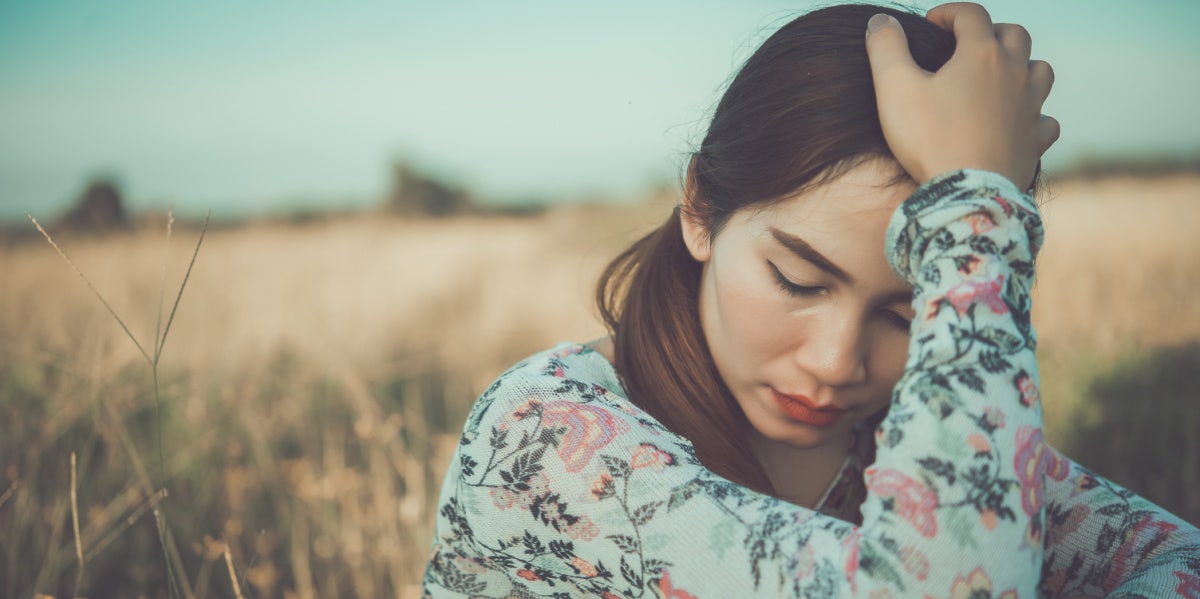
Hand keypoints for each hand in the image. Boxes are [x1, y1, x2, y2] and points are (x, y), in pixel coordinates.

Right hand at [865, 2, 1058, 188]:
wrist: (968, 192)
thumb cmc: (929, 138)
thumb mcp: (893, 88)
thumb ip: (885, 47)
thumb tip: (880, 19)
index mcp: (981, 54)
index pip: (971, 15)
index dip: (949, 13)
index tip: (930, 24)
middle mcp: (1014, 72)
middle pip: (1014, 35)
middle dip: (991, 31)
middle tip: (967, 44)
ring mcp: (1031, 107)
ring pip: (1040, 70)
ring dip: (1022, 65)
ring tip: (1000, 76)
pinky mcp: (1035, 140)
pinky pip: (1046, 120)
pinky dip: (1035, 115)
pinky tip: (1020, 122)